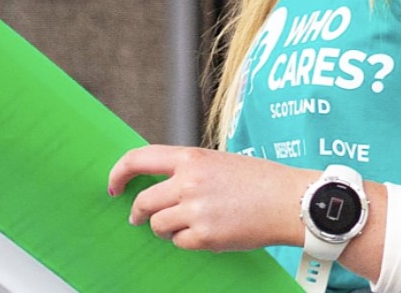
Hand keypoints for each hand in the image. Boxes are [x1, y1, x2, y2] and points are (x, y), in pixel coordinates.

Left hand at [108, 145, 315, 252]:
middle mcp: (189, 181)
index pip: (140, 159)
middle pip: (144, 201)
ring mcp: (196, 209)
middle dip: (138, 213)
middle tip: (139, 218)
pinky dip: (186, 241)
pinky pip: (179, 243)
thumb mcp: (218, 162)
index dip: (119, 173)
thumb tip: (160, 183)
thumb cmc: (257, 180)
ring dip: (165, 228)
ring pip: (158, 225)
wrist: (287, 200)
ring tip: (185, 224)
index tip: (113, 186)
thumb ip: (189, 169)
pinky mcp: (205, 236)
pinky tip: (205, 233)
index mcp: (192, 157)